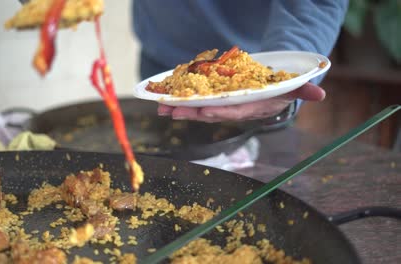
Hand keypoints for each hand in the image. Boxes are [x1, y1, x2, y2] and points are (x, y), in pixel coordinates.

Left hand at [157, 82, 324, 122]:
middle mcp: (235, 110)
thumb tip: (321, 94)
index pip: (235, 111)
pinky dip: (180, 103)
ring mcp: (223, 107)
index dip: (220, 111)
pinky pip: (195, 103)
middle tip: (172, 111)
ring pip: (199, 110)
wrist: (269, 90)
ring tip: (161, 109)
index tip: (204, 110)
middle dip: (192, 112)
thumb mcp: (293, 87)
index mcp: (252, 107)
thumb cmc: (280, 88)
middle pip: (211, 112)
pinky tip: (162, 103)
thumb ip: (304, 90)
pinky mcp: (214, 101)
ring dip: (180, 110)